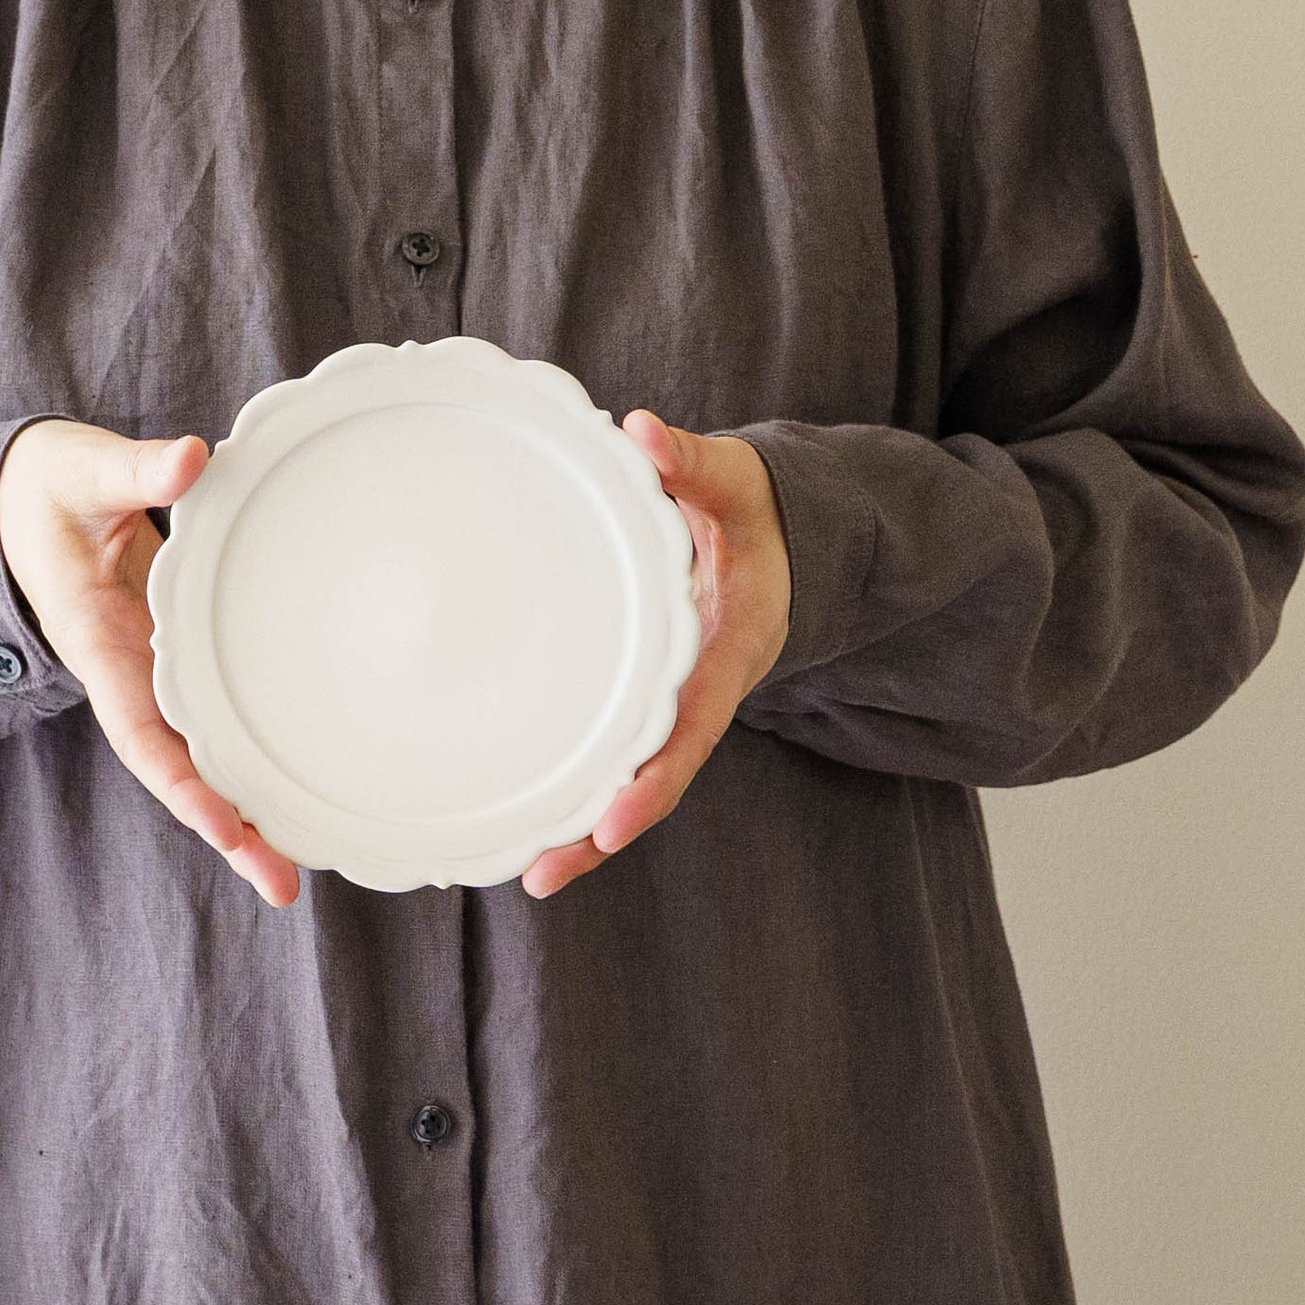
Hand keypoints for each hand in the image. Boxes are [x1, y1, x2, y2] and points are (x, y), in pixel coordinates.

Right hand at [0, 418, 301, 906]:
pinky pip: (222, 721)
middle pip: (181, 771)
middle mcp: (131, 676)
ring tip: (303, 867)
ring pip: (206, 757)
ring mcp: (160, 675)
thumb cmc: (54, 487)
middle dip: (226, 829)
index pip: (138, 730)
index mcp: (99, 644)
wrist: (34, 498)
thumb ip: (133, 471)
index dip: (179, 782)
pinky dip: (256, 761)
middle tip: (284, 885)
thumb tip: (187, 460)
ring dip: (249, 811)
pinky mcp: (187, 662)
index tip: (221, 826)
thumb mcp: (83, 471)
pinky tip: (302, 794)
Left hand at [519, 408, 791, 899]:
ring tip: (524, 873)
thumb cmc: (750, 512)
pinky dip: (577, 794)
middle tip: (541, 874)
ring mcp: (672, 707)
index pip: (691, 727)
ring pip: (629, 782)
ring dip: (582, 832)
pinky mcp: (645, 706)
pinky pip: (614, 757)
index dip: (653, 779)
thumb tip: (640, 429)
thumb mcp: (733, 482)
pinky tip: (526, 823)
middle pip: (653, 779)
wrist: (779, 540)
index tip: (612, 822)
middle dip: (601, 833)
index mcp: (728, 651)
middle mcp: (700, 694)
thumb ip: (692, 460)